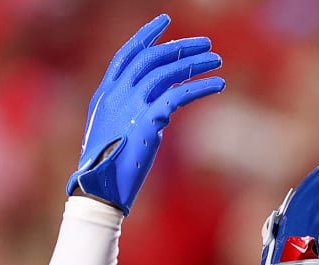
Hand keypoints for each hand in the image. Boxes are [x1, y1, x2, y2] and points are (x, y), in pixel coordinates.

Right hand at [67, 14, 225, 214]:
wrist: (100, 188)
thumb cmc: (108, 166)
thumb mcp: (115, 131)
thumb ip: (132, 111)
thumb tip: (161, 107)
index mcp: (106, 93)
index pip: (127, 54)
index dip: (147, 36)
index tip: (165, 21)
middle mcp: (117, 94)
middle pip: (152, 58)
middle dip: (180, 46)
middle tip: (206, 43)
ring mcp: (132, 105)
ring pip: (168, 72)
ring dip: (195, 63)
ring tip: (217, 60)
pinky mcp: (149, 121)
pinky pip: (180, 95)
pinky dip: (201, 86)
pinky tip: (218, 84)